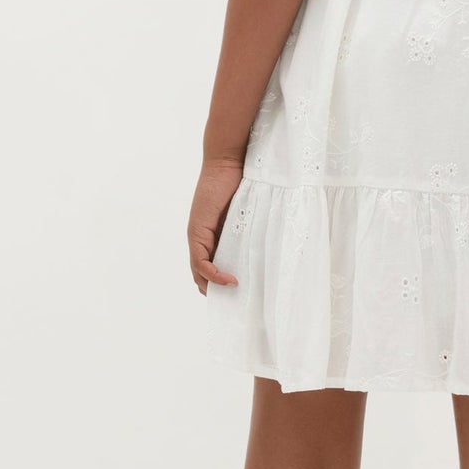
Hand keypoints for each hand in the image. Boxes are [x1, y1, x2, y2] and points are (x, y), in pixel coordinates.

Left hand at [189, 155, 244, 293]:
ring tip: (234, 297)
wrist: (228, 163)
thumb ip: (250, 232)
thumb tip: (271, 250)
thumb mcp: (248, 215)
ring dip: (215, 288)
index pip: (212, 270)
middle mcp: (202, 239)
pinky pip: (201, 262)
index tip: (242, 296)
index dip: (222, 286)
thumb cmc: (242, 184)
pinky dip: (213, 275)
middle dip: (218, 293)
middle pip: (202, 277)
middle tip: (238, 305)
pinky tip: (231, 281)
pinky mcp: (197, 232)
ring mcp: (197, 236)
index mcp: (214, 237)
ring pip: (199, 273)